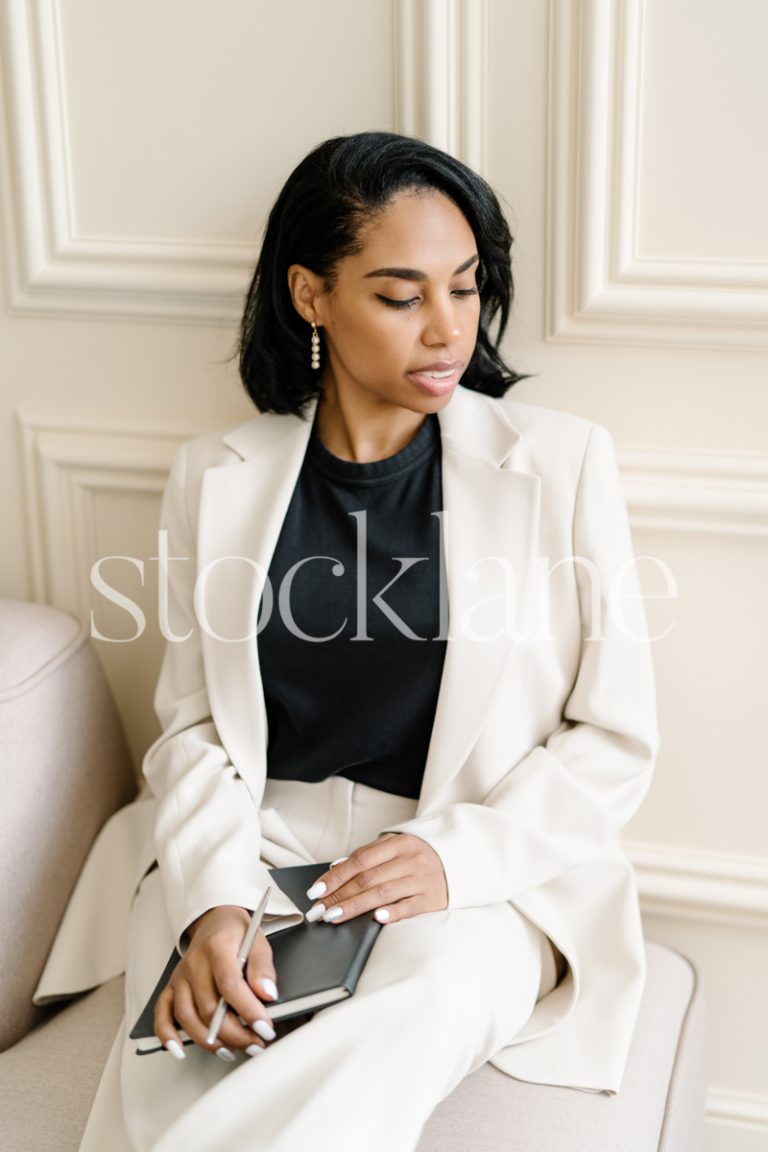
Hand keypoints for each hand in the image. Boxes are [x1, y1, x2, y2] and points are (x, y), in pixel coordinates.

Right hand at [154, 905, 278, 1059]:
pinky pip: (162, 1014)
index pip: (230, 985)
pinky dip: (167, 1035)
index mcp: (217, 947)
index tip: (265, 1028)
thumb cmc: (236, 932)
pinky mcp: (171, 988)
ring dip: (210, 1041)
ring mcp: (180, 977)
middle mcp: (194, 963)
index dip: (248, 1011)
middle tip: (256, 1043)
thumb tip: (267, 994)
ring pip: (187, 1016)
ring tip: (233, 1050)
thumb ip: (263, 968)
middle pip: (209, 1007)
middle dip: (235, 1033)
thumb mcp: (257, 941)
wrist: (214, 920)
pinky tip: (179, 1050)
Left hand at [305, 834, 447, 925]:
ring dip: (354, 906)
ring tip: (333, 917)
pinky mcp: (433, 899)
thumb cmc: (419, 857)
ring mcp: (423, 879)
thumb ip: (369, 856)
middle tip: (318, 910)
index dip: (336, 876)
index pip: (360, 860)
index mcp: (399, 843)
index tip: (316, 891)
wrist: (461, 861)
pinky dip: (392, 913)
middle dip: (339, 895)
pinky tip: (375, 919)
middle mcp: (411, 859)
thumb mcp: (396, 848)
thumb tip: (336, 868)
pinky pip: (409, 908)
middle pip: (368, 878)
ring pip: (383, 893)